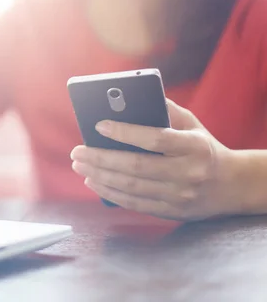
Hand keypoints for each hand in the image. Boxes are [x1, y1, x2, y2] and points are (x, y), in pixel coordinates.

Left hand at [70, 99, 239, 220]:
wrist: (232, 185)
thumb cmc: (202, 147)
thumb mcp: (191, 124)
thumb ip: (164, 109)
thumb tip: (129, 98)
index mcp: (194, 146)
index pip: (155, 139)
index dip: (125, 133)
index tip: (98, 125)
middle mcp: (188, 173)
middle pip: (136, 167)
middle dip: (101, 158)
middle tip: (77, 151)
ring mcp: (180, 196)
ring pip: (131, 187)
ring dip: (100, 176)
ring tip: (80, 165)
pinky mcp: (171, 211)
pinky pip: (134, 204)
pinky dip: (109, 193)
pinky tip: (93, 182)